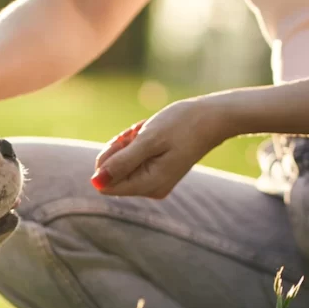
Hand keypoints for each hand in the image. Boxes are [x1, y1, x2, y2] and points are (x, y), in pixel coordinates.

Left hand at [91, 97, 232, 198]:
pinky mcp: (158, 173)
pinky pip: (135, 160)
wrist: (213, 118)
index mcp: (148, 185)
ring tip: (148, 131)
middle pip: (113, 174)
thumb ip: (121, 162)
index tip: (127, 141)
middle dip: (120, 149)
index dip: (108, 159)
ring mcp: (155, 182)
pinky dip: (137, 144)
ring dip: (129, 143)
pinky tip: (151, 133)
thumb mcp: (147, 140)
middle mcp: (151, 189)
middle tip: (140, 133)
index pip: (105, 184)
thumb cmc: (182, 124)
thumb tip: (96, 181)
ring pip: (123, 164)